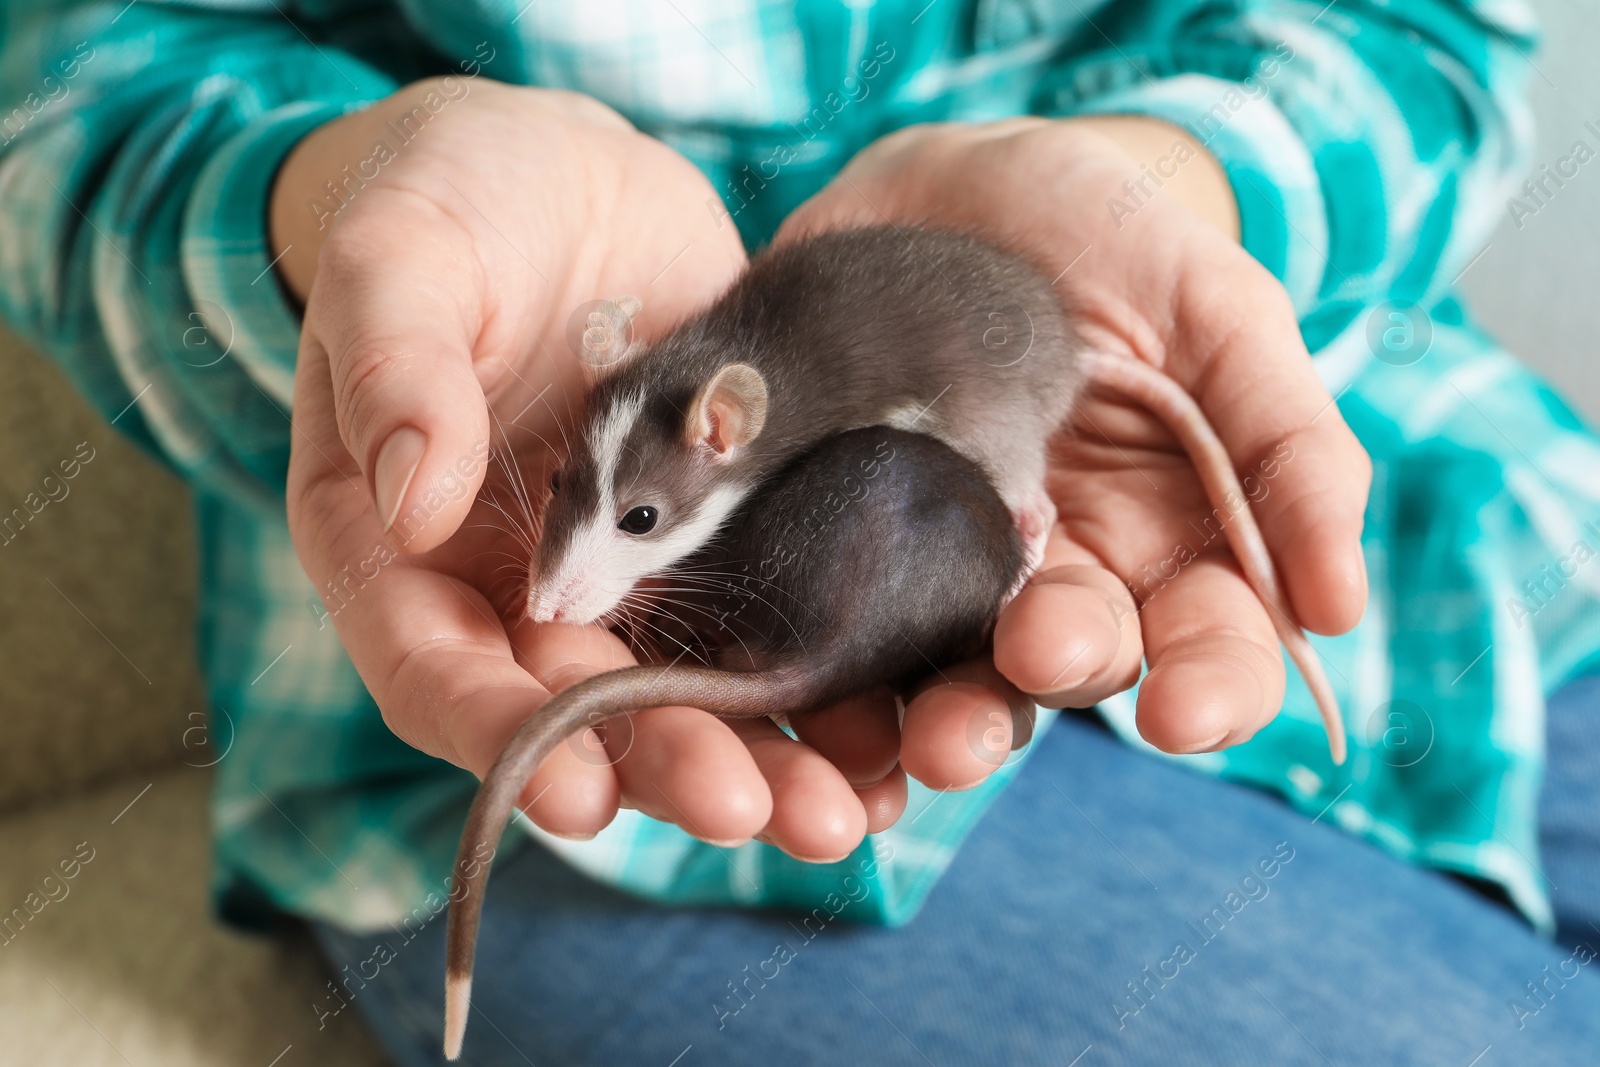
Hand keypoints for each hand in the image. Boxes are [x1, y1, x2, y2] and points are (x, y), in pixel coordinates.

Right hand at [278, 79, 908, 861]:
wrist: (565, 174)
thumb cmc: (451, 201)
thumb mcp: (406, 257)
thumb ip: (396, 367)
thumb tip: (410, 501)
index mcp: (404, 548)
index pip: (438, 671)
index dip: (506, 738)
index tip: (581, 795)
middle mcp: (513, 584)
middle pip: (579, 709)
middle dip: (664, 767)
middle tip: (750, 810)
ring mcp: (622, 566)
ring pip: (683, 687)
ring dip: (759, 753)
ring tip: (842, 809)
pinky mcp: (717, 532)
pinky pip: (763, 617)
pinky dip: (819, 674)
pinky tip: (888, 722)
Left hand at [776, 116, 1370, 780]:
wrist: (957, 182)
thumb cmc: (1114, 238)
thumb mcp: (1220, 310)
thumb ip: (1290, 444)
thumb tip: (1339, 608)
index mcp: (1175, 538)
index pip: (1215, 646)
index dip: (1213, 691)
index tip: (1186, 714)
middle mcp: (1066, 574)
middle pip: (1081, 669)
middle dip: (1061, 676)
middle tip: (1037, 651)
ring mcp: (950, 570)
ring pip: (961, 675)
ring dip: (952, 718)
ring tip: (930, 735)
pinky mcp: (848, 544)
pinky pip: (845, 629)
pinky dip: (839, 675)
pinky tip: (822, 694)